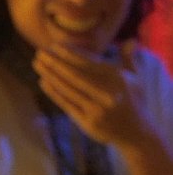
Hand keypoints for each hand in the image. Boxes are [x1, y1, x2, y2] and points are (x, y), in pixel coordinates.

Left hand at [32, 42, 153, 145]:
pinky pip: (66, 103)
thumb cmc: (131, 100)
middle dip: (54, 62)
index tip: (54, 45)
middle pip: (74, 74)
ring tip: (37, 63)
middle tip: (39, 51)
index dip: (69, 53)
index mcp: (117, 79)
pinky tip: (42, 81)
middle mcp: (108, 94)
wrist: (137, 134)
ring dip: (49, 74)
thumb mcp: (134, 79)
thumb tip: (130, 40)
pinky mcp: (88, 122)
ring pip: (68, 88)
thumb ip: (128, 58)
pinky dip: (53, 92)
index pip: (88, 62)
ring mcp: (97, 109)